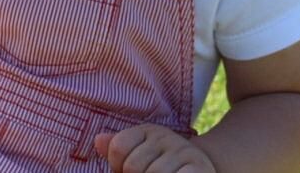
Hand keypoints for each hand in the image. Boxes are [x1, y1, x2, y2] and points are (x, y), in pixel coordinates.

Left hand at [95, 124, 215, 172]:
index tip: (123, 171)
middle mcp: (165, 137)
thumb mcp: (141, 154)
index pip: (118, 147)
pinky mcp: (199, 168)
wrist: (202, 168)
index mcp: (147, 131)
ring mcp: (183, 153)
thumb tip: (98, 141)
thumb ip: (118, 150)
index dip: (116, 166)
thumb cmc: (163, 166)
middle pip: (133, 166)